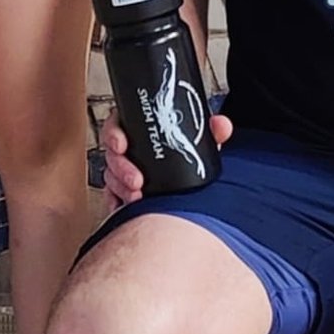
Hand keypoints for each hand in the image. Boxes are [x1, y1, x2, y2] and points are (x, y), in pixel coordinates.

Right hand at [100, 109, 232, 210]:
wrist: (190, 185)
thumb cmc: (187, 154)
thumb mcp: (200, 140)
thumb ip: (212, 131)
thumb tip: (222, 125)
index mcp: (141, 129)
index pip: (118, 125)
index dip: (115, 134)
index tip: (121, 144)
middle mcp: (129, 149)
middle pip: (112, 154)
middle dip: (121, 168)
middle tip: (136, 180)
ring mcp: (122, 170)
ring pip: (111, 176)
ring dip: (120, 187)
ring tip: (136, 197)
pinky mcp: (121, 190)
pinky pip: (111, 195)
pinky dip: (115, 202)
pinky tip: (123, 207)